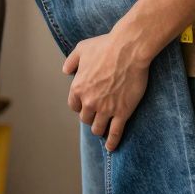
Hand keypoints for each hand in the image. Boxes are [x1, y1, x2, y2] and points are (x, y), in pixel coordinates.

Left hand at [63, 29, 153, 151]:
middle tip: (97, 115)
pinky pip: (115, 132)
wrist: (129, 50)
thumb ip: (71, 61)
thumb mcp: (82, 49)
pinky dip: (112, 142)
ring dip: (99, 129)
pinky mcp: (122, 112)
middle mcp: (89, 102)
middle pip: (85, 119)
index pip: (74, 106)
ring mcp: (105, 109)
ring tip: (103, 129)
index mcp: (78, 88)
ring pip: (97, 128)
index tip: (86, 106)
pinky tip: (111, 147)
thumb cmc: (105, 46)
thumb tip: (65, 70)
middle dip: (90, 117)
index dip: (80, 106)